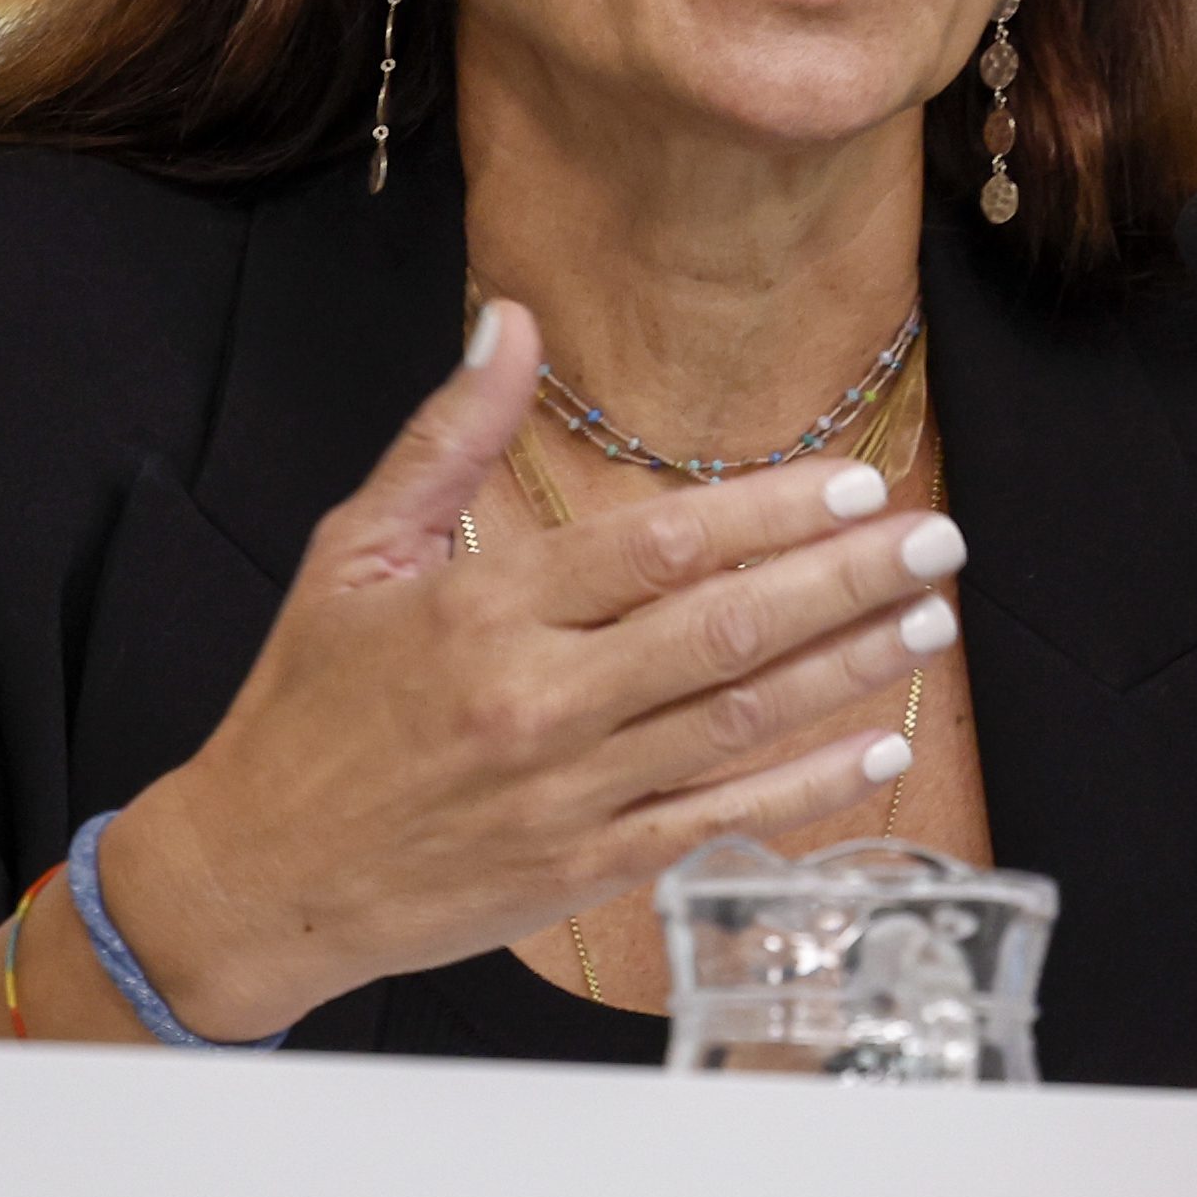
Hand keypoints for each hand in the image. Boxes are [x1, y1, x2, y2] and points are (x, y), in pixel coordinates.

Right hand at [77, 302, 964, 1037]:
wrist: (258, 874)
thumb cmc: (307, 706)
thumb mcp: (355, 552)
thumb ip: (449, 438)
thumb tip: (508, 322)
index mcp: (486, 610)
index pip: (659, 548)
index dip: (770, 513)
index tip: (855, 483)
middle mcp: (539, 701)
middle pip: (726, 628)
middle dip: (847, 580)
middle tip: (938, 540)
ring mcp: (570, 795)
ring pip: (740, 721)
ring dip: (850, 670)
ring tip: (931, 622)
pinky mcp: (584, 871)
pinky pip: (720, 822)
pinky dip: (808, 788)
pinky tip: (880, 748)